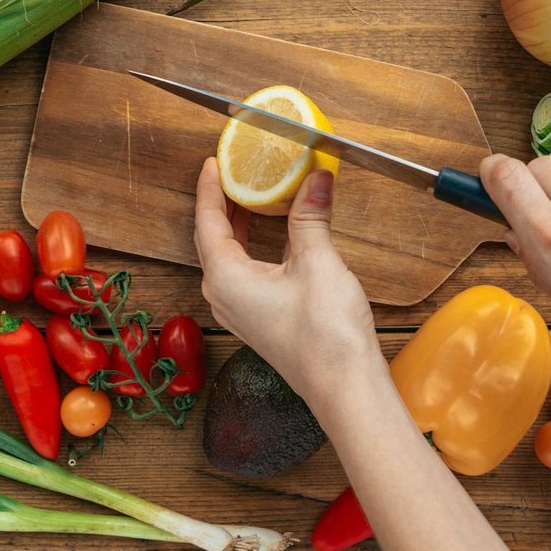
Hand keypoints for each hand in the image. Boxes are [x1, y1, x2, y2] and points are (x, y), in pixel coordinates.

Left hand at [193, 159, 380, 404]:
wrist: (344, 386)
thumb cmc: (325, 336)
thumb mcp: (318, 261)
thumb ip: (310, 216)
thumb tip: (315, 177)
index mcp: (224, 278)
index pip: (207, 221)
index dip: (209, 188)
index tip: (211, 163)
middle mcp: (223, 296)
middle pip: (213, 238)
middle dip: (222, 204)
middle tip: (234, 173)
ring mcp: (239, 311)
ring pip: (229, 257)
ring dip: (239, 225)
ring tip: (252, 195)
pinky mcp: (258, 319)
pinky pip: (244, 273)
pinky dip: (253, 246)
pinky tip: (274, 233)